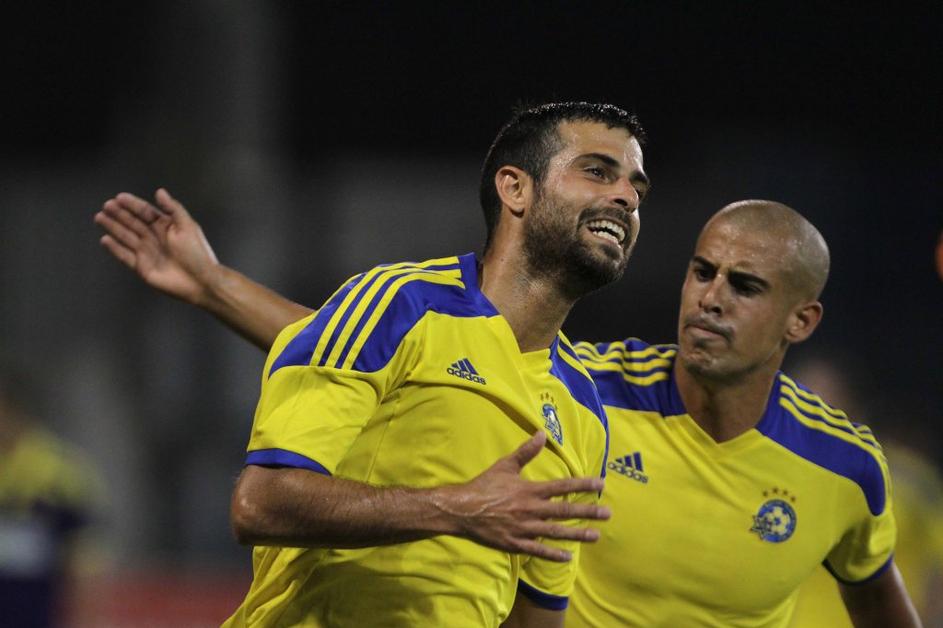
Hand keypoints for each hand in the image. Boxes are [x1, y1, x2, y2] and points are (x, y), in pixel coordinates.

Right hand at [94, 189, 219, 304]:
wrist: (200, 281)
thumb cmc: (198, 254)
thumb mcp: (188, 226)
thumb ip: (173, 208)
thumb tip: (159, 192)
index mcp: (166, 227)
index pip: (146, 212)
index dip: (133, 204)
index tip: (119, 197)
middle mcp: (154, 238)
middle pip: (133, 222)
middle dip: (119, 214)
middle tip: (106, 206)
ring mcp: (147, 252)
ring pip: (126, 236)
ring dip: (113, 227)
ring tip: (100, 217)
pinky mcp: (142, 267)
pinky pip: (124, 256)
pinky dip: (115, 248)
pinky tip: (106, 239)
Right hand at [437, 431, 609, 561]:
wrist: (462, 509)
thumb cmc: (484, 485)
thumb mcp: (505, 465)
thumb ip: (526, 452)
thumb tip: (541, 433)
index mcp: (530, 490)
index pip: (562, 487)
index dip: (583, 485)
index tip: (600, 484)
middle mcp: (531, 510)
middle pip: (564, 512)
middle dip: (588, 512)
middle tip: (608, 514)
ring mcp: (524, 529)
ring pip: (556, 533)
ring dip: (577, 535)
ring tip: (596, 536)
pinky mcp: (515, 543)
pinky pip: (538, 550)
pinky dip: (553, 554)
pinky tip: (567, 557)